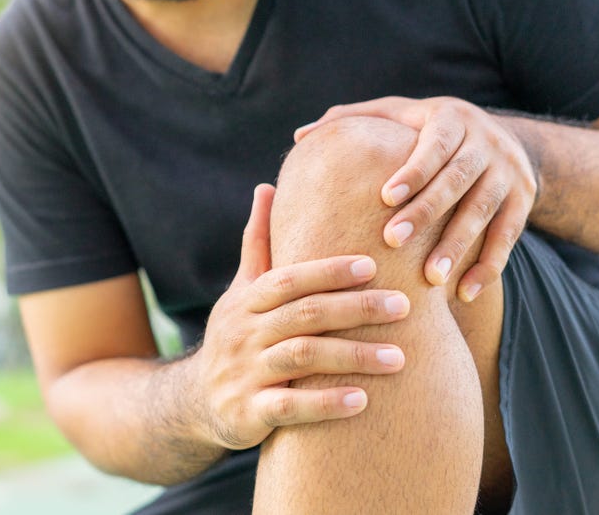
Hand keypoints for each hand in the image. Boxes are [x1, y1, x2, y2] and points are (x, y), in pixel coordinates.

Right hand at [191, 184, 410, 450]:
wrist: (195, 401)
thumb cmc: (236, 336)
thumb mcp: (241, 291)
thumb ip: (258, 244)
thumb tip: (266, 187)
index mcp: (246, 301)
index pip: (288, 279)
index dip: (328, 270)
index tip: (372, 264)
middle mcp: (243, 332)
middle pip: (302, 314)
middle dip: (354, 309)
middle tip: (404, 305)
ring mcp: (244, 373)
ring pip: (301, 358)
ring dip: (352, 356)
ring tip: (399, 358)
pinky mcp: (248, 412)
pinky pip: (289, 407)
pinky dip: (325, 404)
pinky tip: (363, 401)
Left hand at [295, 97, 536, 301]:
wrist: (506, 138)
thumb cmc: (427, 130)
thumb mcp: (398, 114)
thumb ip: (352, 119)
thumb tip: (301, 136)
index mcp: (451, 118)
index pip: (433, 144)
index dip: (412, 171)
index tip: (384, 198)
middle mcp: (486, 142)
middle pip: (458, 179)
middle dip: (428, 212)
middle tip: (393, 241)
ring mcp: (509, 172)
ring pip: (485, 211)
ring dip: (459, 246)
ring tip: (430, 278)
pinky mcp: (524, 201)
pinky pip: (509, 237)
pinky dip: (488, 266)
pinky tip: (463, 293)